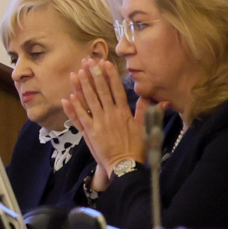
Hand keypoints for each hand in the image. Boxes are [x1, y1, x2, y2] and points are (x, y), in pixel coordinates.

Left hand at [63, 57, 150, 187]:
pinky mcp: (90, 132)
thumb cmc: (137, 148)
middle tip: (89, 62)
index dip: (110, 76)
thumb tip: (158, 98)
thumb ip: (146, 111)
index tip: (105, 63)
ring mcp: (99, 123)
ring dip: (83, 86)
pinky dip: (75, 106)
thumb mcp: (145, 128)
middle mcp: (111, 114)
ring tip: (77, 73)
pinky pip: (81, 116)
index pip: (117, 89)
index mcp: (124, 112)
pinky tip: (69, 96)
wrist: (126, 166)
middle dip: (94, 75)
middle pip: (102, 91)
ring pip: (90, 100)